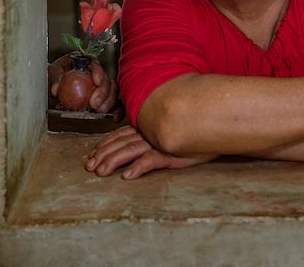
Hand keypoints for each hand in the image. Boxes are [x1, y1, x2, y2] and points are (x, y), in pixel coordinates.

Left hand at [48, 53, 118, 113]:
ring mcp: (99, 87)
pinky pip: (114, 104)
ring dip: (109, 101)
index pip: (94, 64)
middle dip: (103, 92)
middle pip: (106, 79)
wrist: (50, 89)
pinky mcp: (102, 99)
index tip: (97, 81)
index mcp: (83, 63)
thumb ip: (55, 80)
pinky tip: (114, 118)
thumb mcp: (51, 75)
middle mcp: (94, 74)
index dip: (98, 71)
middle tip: (95, 104)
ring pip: (112, 91)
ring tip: (99, 111)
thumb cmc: (52, 78)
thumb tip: (56, 88)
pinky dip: (116, 111)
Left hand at [85, 126, 216, 179]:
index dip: (105, 144)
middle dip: (103, 154)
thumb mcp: (166, 132)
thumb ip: (150, 134)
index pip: (121, 135)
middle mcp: (150, 133)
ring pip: (131, 151)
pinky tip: (128, 175)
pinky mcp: (172, 154)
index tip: (92, 154)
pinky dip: (139, 167)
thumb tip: (134, 142)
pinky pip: (152, 160)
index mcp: (147, 128)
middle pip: (121, 143)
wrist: (213, 127)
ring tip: (102, 172)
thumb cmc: (190, 131)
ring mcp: (160, 143)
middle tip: (90, 167)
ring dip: (114, 161)